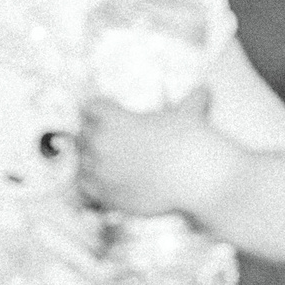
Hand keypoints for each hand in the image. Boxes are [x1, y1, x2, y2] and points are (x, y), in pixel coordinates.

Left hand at [78, 90, 235, 217]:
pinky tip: (108, 181)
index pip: (89, 107)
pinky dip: (93, 184)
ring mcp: (101, 172)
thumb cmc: (193, 140)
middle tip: (112, 139)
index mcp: (113, 119)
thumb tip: (204, 89)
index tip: (112, 114)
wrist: (199, 178)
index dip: (102, 110)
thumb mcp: (189, 113)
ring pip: (81, 162)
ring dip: (92, 160)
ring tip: (109, 162)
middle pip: (82, 134)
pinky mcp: (107, 195)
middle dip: (94, 134)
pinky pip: (85, 187)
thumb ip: (191, 98)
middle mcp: (101, 144)